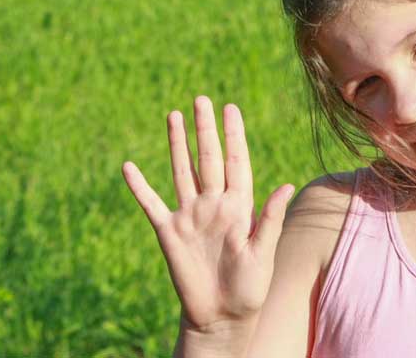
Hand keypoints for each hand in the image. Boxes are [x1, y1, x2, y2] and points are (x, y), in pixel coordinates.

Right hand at [122, 96, 294, 331]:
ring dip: (177, 144)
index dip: (234, 135)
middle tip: (202, 99)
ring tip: (174, 115)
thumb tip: (286, 186)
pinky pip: (151, 204)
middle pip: (208, 158)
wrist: (222, 316)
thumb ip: (271, 218)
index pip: (237, 161)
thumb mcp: (263, 253)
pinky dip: (139, 186)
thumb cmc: (250, 286)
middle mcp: (213, 204)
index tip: (231, 108)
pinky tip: (129, 166)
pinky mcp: (169, 232)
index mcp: (239, 205)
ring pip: (182, 171)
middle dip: (205, 129)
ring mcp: (190, 216)